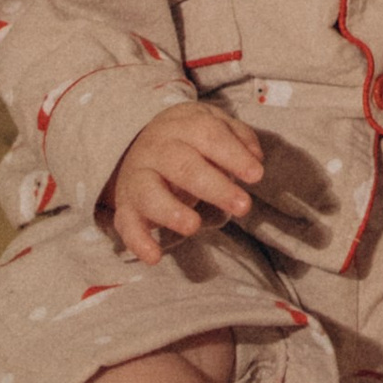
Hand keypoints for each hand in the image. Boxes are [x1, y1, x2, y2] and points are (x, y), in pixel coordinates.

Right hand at [105, 103, 265, 266]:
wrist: (137, 144)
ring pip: (150, 193)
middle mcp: (157, 149)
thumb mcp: (213, 125)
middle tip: (243, 206)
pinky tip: (154, 257)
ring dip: (171, 211)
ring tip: (194, 226)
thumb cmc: (189, 140)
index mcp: (182, 125)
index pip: (209, 135)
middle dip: (215, 187)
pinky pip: (127, 224)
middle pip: (184, 166)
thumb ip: (238, 137)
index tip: (256, 175)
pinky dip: (138, 241)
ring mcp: (138, 177)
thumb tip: (256, 157)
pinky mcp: (125, 206)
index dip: (234, 155)